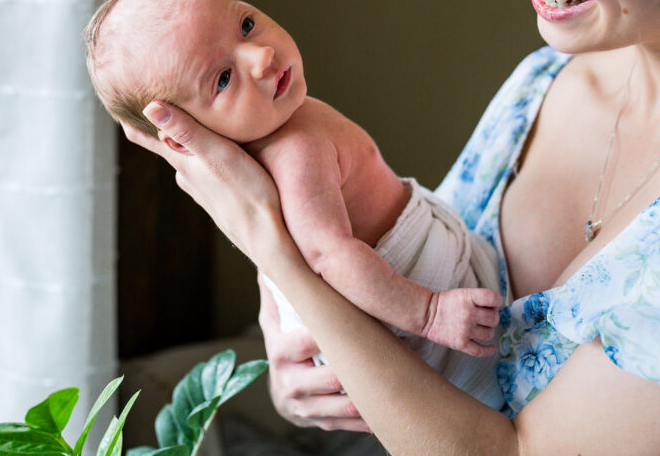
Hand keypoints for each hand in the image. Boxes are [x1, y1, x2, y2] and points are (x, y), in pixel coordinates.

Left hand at [123, 101, 287, 263]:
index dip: (132, 119)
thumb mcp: (216, 153)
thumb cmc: (246, 191)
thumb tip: (149, 107)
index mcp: (182, 162)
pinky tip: (216, 151)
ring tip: (187, 119)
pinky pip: (204, 169)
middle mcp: (187, 176)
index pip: (146, 138)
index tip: (121, 100)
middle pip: (165, 144)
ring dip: (184, 139)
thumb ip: (185, 130)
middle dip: (161, 124)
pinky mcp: (220, 196)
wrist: (268, 236)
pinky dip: (203, 154)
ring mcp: (202, 188)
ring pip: (187, 157)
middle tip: (157, 100)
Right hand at [257, 274, 369, 431]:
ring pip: (332, 408)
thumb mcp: (278, 304)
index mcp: (278, 345)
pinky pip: (340, 424)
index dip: (317, 339)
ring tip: (383, 389)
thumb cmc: (287, 330)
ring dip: (358, 401)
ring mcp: (300, 403)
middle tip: (371, 365)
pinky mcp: (315, 420)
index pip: (294, 344)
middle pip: (317, 381)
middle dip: (344, 375)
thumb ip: (280, 278)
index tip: (341, 330)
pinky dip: (361, 420)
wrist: (282, 376)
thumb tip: (276, 234)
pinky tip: (382, 412)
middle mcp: (285, 377)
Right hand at [422, 288, 501, 356]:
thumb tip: (497, 309)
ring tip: (479, 328)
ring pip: (489, 334)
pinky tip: (492, 348)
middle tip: (484, 317)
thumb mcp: (462, 293)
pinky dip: (489, 351)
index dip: (498, 301)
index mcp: (468, 297)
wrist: (426, 315)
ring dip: (488, 331)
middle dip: (492, 318)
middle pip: (494, 319)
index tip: (496, 304)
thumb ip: (479, 299)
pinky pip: (480, 351)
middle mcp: (468, 313)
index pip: (493, 298)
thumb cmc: (446, 303)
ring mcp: (465, 330)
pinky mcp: (460, 343)